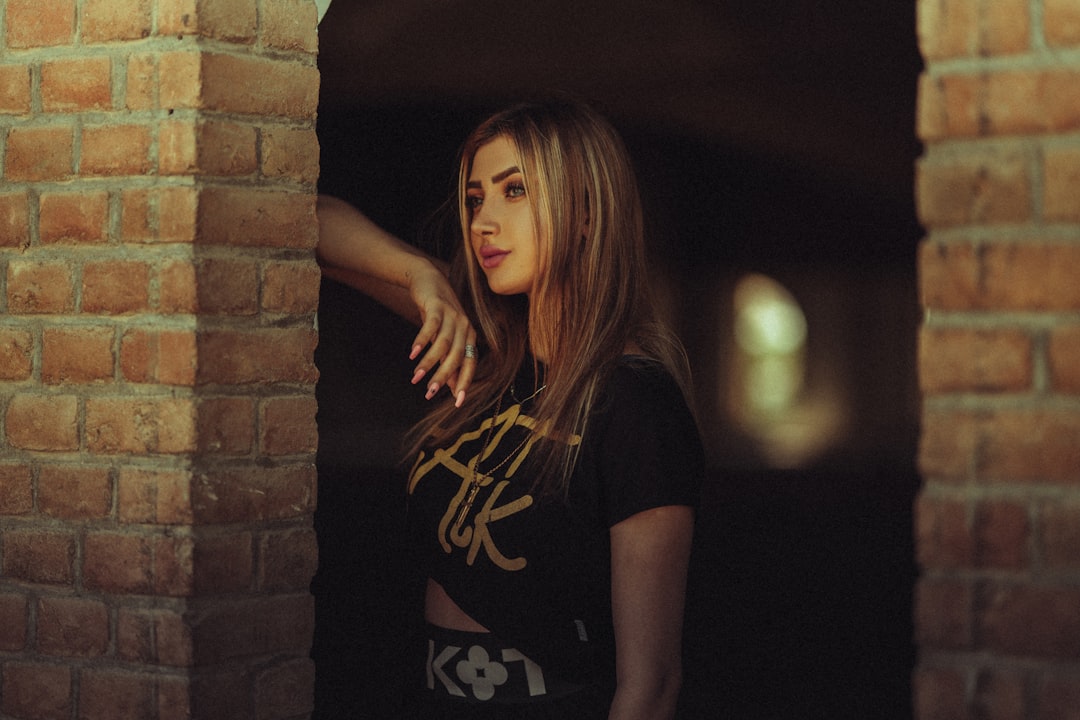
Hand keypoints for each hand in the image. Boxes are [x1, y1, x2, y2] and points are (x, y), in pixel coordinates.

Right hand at [406, 264, 477, 406]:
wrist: (429, 280)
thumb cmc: (438, 314)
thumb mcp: (444, 338)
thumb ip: (449, 360)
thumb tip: (451, 386)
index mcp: (469, 336)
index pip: (470, 363)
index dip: (464, 382)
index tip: (457, 402)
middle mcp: (465, 327)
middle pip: (456, 357)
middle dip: (443, 377)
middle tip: (429, 394)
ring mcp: (452, 315)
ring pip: (443, 344)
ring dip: (429, 362)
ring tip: (416, 377)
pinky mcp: (438, 306)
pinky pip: (431, 327)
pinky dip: (421, 341)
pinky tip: (412, 354)